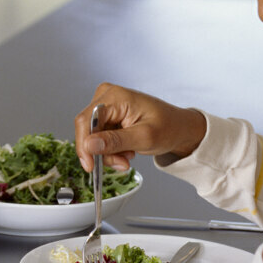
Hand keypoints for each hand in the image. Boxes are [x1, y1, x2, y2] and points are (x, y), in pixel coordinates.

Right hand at [73, 83, 205, 171]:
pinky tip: (126, 149)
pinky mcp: (108, 115)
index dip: (84, 145)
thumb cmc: (168, 127)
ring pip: (93, 137)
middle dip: (102, 152)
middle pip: (89, 130)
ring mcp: (107, 105)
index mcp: (115, 97)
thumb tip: (89, 145)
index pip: (86, 120)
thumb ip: (115, 141)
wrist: (179, 127)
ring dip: (109, 153)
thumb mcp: (143, 138)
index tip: (90, 166)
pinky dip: (111, 149)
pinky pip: (100, 137)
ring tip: (128, 155)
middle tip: (122, 163)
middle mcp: (107, 96)